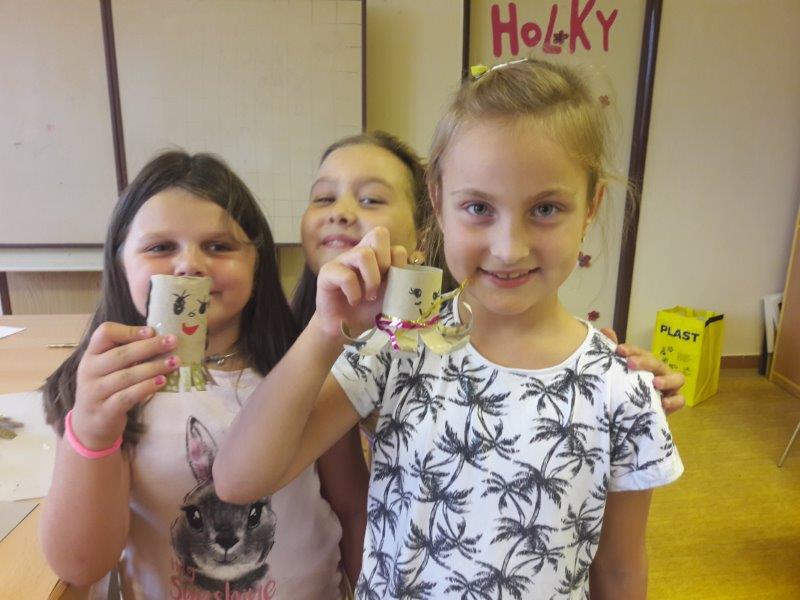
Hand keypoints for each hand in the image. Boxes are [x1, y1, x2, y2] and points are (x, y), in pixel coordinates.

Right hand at [71, 323, 179, 449]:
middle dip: (150, 346)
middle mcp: (89, 371)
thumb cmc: (107, 388)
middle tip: (173, 341)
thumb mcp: (108, 367)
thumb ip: (126, 352)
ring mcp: (95, 392)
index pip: (104, 333)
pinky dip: (146, 388)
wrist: (90, 424)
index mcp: (91, 354)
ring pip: (126, 376)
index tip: (152, 331)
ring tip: (174, 362)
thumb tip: (159, 337)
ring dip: (153, 367)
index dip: (129, 331)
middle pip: (120, 355)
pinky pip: (127, 397)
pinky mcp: (105, 411)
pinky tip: (162, 382)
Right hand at [313, 227, 407, 340]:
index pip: (395, 245)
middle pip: (379, 233)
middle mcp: (360, 252)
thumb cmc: (368, 310)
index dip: (399, 265)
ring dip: (371, 279)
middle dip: (386, 262)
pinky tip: (354, 302)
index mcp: (377, 256)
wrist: (345, 327)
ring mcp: (342, 260)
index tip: (394, 286)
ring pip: (363, 254)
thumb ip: (401, 281)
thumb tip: (415, 272)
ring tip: (369, 296)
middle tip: (381, 285)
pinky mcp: (327, 273)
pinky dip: (354, 293)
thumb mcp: (390, 296)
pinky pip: (346, 275)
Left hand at [601, 327, 684, 415]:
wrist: (630, 414)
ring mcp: (670, 387)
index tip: (619, 350)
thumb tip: (606, 330)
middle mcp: (659, 372)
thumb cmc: (626, 389)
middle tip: (631, 363)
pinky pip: (680, 400)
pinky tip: (663, 403)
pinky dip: (673, 401)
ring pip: (677, 378)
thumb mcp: (616, 373)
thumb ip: (611, 354)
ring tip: (654, 383)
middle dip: (645, 362)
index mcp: (646, 363)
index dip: (631, 350)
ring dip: (667, 380)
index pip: (640, 353)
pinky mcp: (674, 402)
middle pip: (656, 363)